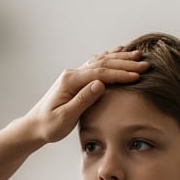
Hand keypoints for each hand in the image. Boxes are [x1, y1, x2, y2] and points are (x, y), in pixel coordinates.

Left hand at [22, 48, 146, 144]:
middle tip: (145, 63)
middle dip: (125, 63)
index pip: (100, 73)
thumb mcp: (65, 117)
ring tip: (138, 55)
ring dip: (120, 58)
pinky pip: (96, 64)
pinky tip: (118, 53)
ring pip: (101, 61)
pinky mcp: (76, 79)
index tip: (137, 75)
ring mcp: (74, 75)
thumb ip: (82, 100)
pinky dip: (110, 58)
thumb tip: (100, 84)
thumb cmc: (49, 126)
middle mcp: (72, 74)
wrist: (34, 126)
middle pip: (103, 64)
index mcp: (70, 81)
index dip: (120, 74)